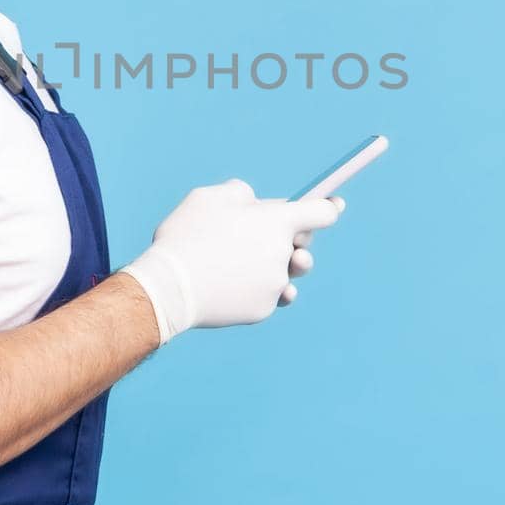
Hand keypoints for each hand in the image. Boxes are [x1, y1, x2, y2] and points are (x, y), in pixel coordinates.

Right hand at [120, 179, 343, 344]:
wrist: (169, 288)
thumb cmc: (187, 236)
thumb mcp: (210, 197)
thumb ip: (240, 194)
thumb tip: (253, 204)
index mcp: (276, 222)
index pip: (321, 213)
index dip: (329, 205)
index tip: (335, 203)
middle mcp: (282, 255)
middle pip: (303, 246)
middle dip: (295, 240)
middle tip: (275, 237)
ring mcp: (273, 285)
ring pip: (282, 273)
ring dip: (273, 266)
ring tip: (248, 264)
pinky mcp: (261, 310)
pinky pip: (265, 295)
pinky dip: (253, 289)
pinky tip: (233, 284)